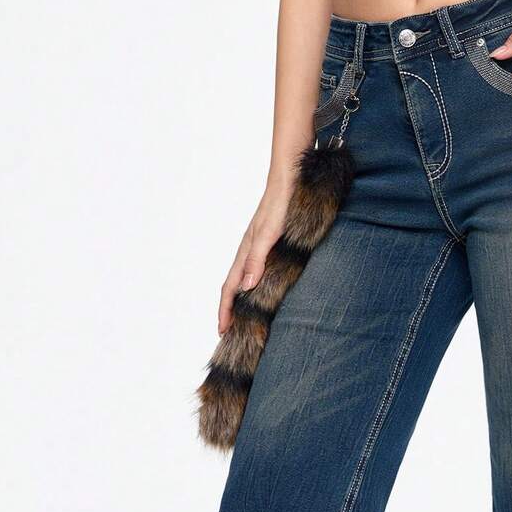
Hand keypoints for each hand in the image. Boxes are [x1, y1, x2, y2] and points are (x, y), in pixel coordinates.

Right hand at [217, 185, 292, 333]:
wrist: (289, 179)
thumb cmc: (280, 205)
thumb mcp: (269, 235)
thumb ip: (257, 259)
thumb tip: (246, 287)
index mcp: (245, 253)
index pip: (230, 288)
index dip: (225, 310)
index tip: (222, 331)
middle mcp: (248, 252)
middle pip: (233, 287)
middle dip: (229, 310)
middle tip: (228, 331)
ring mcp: (257, 248)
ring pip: (243, 279)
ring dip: (239, 300)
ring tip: (241, 317)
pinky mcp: (269, 243)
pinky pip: (255, 270)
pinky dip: (252, 286)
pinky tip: (260, 290)